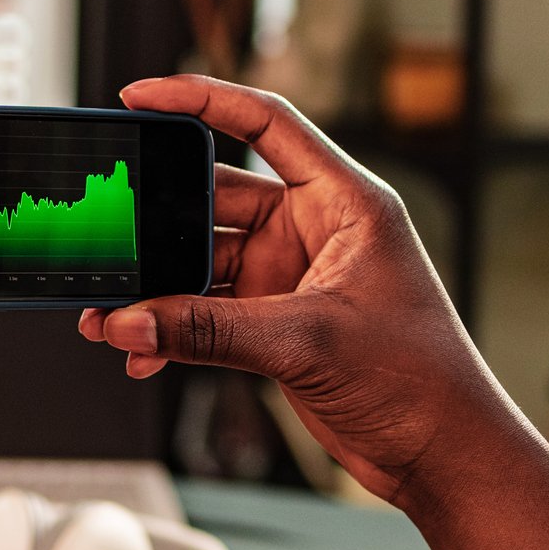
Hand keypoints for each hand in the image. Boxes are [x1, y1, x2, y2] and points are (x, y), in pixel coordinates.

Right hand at [80, 75, 507, 505]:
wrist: (442, 454)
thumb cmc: (420, 381)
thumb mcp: (307, 343)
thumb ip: (209, 330)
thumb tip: (130, 322)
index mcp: (344, 202)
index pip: (265, 122)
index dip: (201, 99)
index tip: (140, 95)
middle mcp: (314, 230)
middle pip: (215, 198)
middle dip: (157, 219)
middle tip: (106, 231)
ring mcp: (291, 278)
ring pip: (202, 263)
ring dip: (156, 287)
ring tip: (109, 314)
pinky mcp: (275, 324)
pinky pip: (206, 313)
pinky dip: (172, 330)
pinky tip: (142, 354)